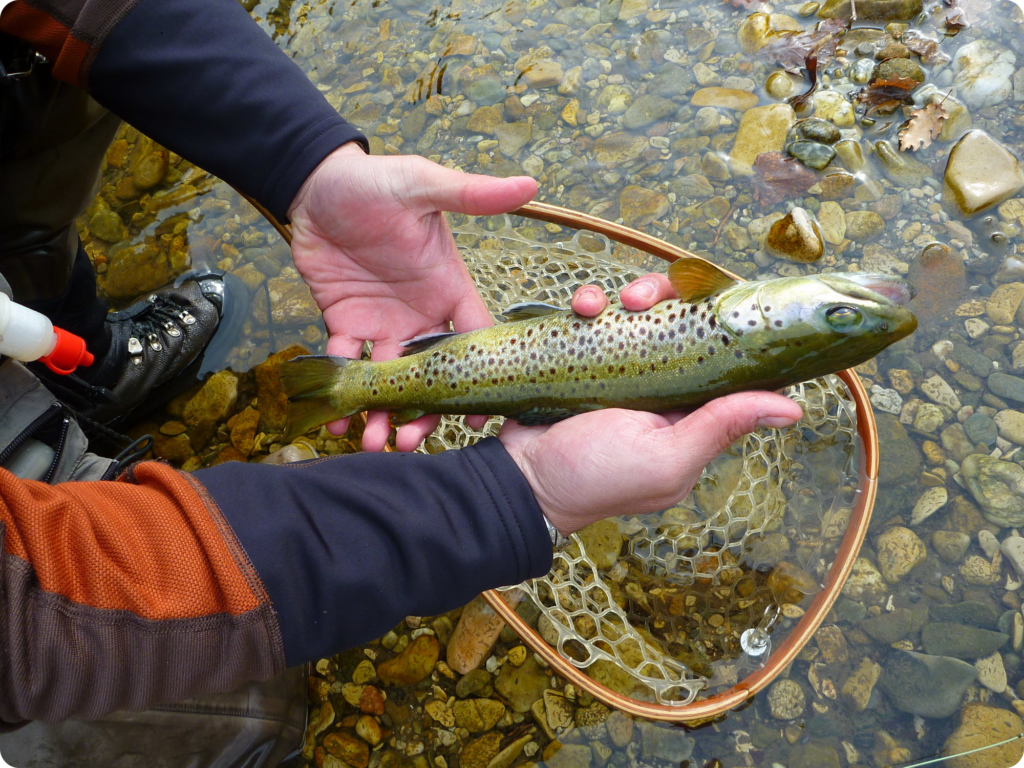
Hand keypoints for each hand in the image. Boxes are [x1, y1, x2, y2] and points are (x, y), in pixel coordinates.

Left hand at [288, 143, 536, 450]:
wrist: (314, 183)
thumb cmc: (375, 182)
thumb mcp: (423, 186)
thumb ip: (471, 194)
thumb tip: (529, 184)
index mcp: (448, 288)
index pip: (475, 340)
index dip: (480, 379)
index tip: (480, 417)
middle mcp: (422, 313)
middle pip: (432, 374)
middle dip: (424, 410)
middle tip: (410, 441)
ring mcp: (385, 323)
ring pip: (390, 380)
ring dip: (384, 413)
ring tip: (373, 442)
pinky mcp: (346, 324)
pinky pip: (346, 366)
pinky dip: (341, 393)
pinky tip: (335, 422)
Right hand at [507, 274, 800, 532]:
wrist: (519, 480)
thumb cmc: (595, 479)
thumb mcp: (666, 458)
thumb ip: (722, 426)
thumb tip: (793, 408)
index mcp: (693, 413)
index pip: (724, 354)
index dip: (723, 318)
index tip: (713, 294)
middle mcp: (663, 387)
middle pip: (683, 320)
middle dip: (666, 296)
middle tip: (640, 299)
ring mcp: (623, 370)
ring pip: (640, 311)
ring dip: (624, 295)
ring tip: (597, 305)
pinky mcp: (586, 357)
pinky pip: (599, 317)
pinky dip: (589, 304)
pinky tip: (580, 309)